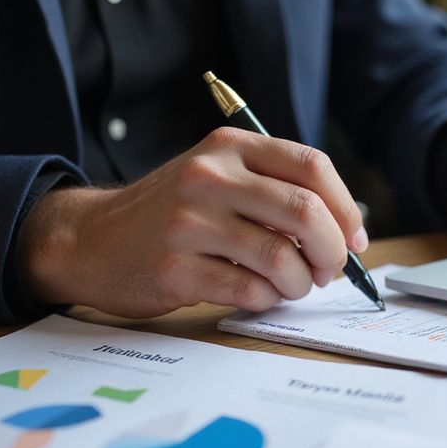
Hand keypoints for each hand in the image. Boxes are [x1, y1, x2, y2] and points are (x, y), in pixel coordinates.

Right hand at [19, 127, 366, 316]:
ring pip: (281, 257)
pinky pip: (250, 290)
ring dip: (300, 282)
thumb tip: (346, 232)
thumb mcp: (218, 178)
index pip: (312, 166)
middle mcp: (209, 176)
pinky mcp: (175, 268)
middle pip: (305, 211)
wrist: (90, 239)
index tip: (355, 239)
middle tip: (330, 269)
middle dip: (332, 250)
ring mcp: (189, 222)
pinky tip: (256, 293)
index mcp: (229, 148)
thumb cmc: (172, 214)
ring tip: (291, 285)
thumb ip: (275, 191)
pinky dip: (267, 298)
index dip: (346, 208)